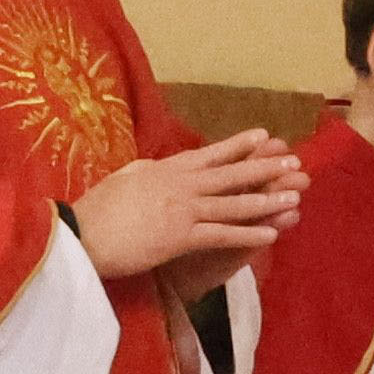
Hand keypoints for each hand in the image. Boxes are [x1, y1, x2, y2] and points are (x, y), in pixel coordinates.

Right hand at [69, 128, 302, 282]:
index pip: (208, 155)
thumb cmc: (94, 211)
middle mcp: (178, 184)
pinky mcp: (180, 236)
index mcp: (163, 170)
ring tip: (295, 195)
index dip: (238, 146)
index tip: (263, 136)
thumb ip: (143, 172)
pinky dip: (249, 234)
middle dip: (264, 167)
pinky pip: (223, 234)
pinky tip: (273, 234)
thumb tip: (153, 166)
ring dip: (267, 199)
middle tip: (293, 161)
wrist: (79, 234)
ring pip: (233, 202)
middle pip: (230, 173)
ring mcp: (182, 208)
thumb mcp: (122, 180)